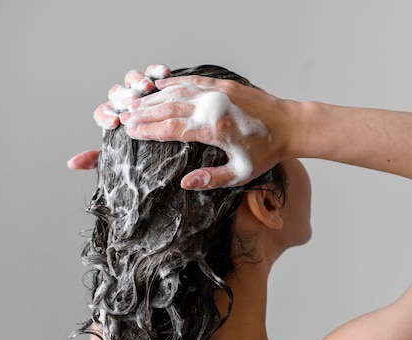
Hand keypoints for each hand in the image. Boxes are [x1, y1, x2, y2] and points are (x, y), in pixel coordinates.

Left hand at [67, 65, 170, 169]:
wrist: (170, 142)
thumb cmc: (143, 151)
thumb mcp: (121, 158)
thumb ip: (97, 159)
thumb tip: (72, 163)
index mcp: (112, 117)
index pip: (102, 113)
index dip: (106, 116)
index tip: (114, 123)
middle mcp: (122, 101)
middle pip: (116, 93)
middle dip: (123, 96)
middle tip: (131, 101)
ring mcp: (137, 89)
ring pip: (132, 80)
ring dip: (138, 82)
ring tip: (147, 88)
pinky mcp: (154, 81)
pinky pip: (152, 72)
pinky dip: (156, 71)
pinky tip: (163, 75)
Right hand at [120, 76, 290, 188]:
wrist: (289, 126)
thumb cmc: (265, 153)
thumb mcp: (240, 174)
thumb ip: (211, 179)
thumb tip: (184, 183)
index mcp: (215, 130)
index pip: (173, 129)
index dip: (149, 130)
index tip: (131, 132)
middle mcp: (214, 107)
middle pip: (170, 108)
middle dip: (144, 113)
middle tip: (124, 118)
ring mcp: (219, 92)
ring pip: (178, 92)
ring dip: (155, 98)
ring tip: (135, 103)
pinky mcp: (225, 85)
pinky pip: (194, 81)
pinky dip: (175, 83)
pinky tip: (161, 86)